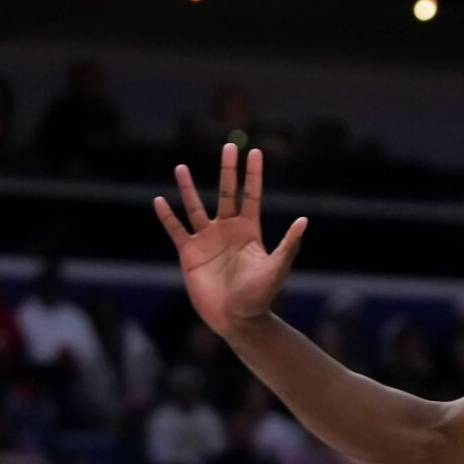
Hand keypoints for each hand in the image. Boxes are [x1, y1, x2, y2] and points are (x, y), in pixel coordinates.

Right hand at [155, 144, 306, 340]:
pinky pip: (176, 229)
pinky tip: (159, 199)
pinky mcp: (189, 253)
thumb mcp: (276, 268)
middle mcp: (228, 230)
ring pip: (196, 207)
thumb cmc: (260, 295)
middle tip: (228, 146)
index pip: (252, 195)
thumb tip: (303, 221)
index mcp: (250, 230)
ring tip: (182, 166)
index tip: (255, 152)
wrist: (237, 318)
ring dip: (189, 187)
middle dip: (228, 170)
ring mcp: (207, 240)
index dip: (253, 175)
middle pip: (226, 193)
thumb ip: (289, 245)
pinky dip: (167, 215)